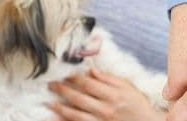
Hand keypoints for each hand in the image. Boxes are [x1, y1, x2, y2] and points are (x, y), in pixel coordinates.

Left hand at [49, 67, 163, 120]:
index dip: (74, 77)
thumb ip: (109, 78)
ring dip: (60, 107)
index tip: (64, 72)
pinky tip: (56, 118)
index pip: (88, 84)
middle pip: (78, 98)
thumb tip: (92, 70)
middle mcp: (105, 109)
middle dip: (63, 90)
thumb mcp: (127, 87)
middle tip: (51, 84)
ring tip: (49, 101)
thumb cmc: (136, 104)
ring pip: (75, 114)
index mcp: (112, 95)